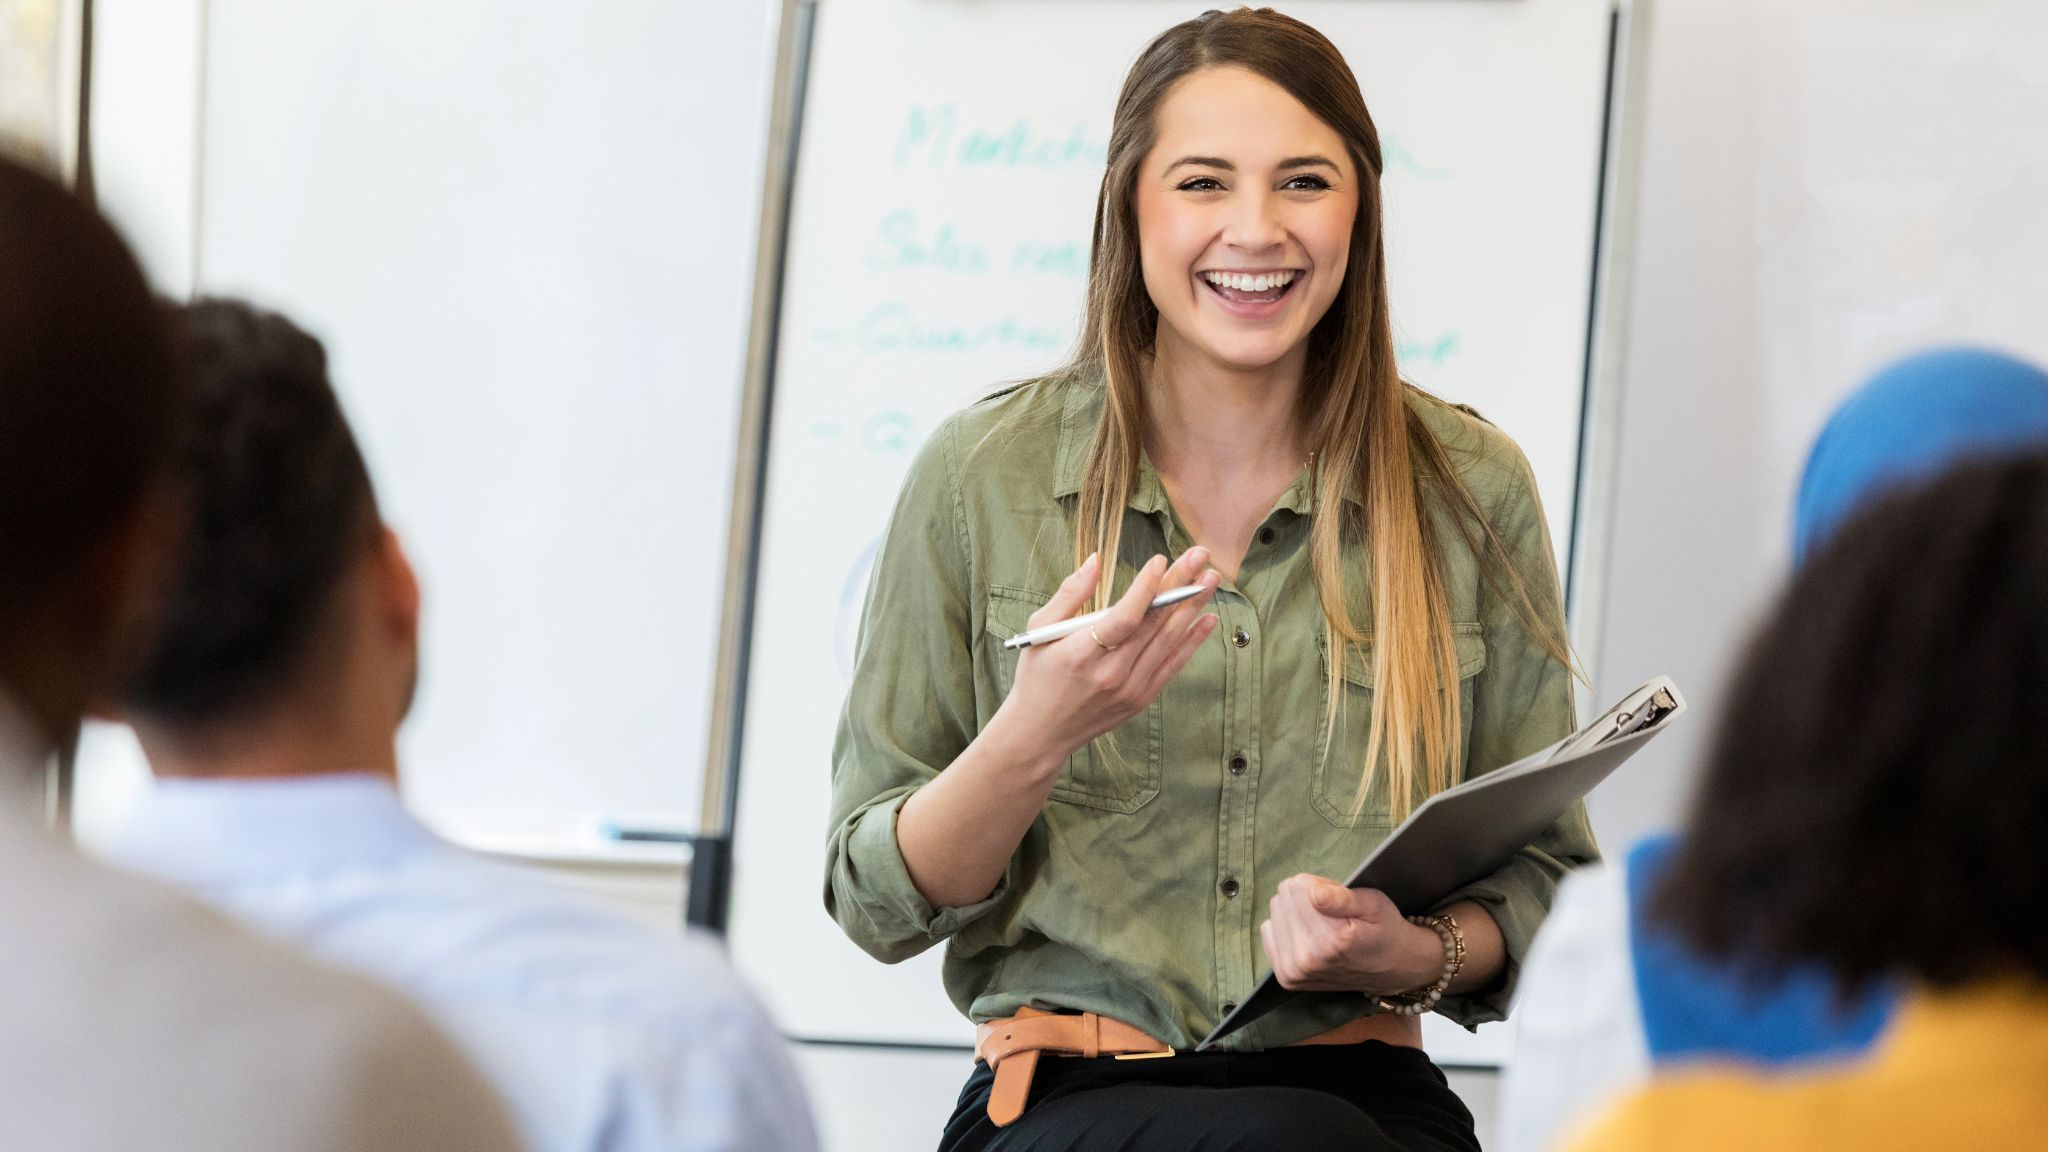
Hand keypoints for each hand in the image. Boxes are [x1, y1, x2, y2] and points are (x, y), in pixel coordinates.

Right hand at [988, 549, 1219, 775]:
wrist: (1041, 732)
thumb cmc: (1037, 675)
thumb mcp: (1039, 630)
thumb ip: (1069, 594)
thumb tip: (1095, 560)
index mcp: (1081, 654)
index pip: (1123, 619)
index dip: (1145, 590)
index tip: (1161, 560)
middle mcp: (1110, 674)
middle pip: (1153, 624)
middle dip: (1180, 586)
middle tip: (1201, 556)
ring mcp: (1130, 689)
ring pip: (1168, 642)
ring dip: (1192, 608)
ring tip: (1211, 579)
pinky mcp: (1141, 699)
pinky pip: (1172, 665)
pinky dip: (1192, 641)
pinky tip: (1208, 617)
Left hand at [1261, 874, 1444, 994]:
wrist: (1393, 969)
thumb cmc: (1385, 930)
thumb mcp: (1373, 904)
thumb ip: (1341, 898)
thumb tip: (1310, 892)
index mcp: (1328, 940)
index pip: (1297, 886)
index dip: (1320, 885)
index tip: (1340, 899)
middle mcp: (1306, 959)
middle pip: (1283, 898)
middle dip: (1307, 898)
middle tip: (1334, 914)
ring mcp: (1293, 971)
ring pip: (1275, 912)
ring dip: (1298, 913)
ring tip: (1325, 925)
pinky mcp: (1286, 977)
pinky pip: (1269, 931)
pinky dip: (1287, 928)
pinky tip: (1309, 936)